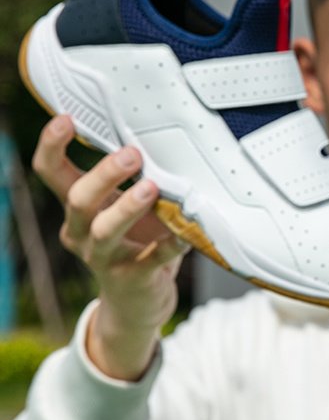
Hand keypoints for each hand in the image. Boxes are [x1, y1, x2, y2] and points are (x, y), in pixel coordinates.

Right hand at [32, 117, 188, 378]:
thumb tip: (158, 129)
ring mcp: (104, 257)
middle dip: (104, 174)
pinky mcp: (133, 278)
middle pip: (79, 199)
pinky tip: (186, 233)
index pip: (52, 172)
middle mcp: (82, 231)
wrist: (138, 301)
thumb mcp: (125, 203)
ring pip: (105, 231)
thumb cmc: (136, 236)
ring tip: (151, 188)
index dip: (52, 146)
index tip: (65, 119)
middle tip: (132, 154)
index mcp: (79, 206)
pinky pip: (152, 259)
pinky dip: (170, 244)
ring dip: (127, 207)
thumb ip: (134, 175)